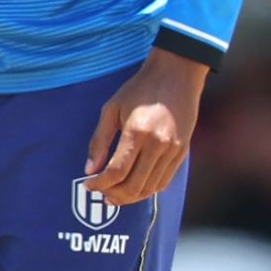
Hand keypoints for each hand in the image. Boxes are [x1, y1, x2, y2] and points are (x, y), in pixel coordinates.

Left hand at [84, 47, 207, 205]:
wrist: (177, 73)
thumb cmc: (140, 88)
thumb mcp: (111, 108)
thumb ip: (99, 140)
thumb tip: (89, 169)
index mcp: (137, 132)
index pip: (116, 172)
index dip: (99, 183)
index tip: (88, 184)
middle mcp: (158, 145)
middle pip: (133, 185)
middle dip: (113, 194)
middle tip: (100, 193)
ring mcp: (173, 150)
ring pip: (149, 188)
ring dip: (129, 197)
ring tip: (114, 195)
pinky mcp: (182, 152)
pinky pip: (164, 181)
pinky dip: (147, 190)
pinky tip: (134, 188)